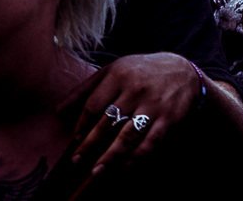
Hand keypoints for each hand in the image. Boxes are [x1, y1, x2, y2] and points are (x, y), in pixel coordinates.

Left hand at [61, 53, 205, 173]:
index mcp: (119, 75)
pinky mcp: (169, 118)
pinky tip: (125, 166)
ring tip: (97, 171)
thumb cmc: (142, 72)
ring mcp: (153, 105)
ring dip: (110, 157)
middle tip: (77, 162)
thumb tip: (57, 110)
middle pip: (107, 124)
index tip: (76, 140)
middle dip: (90, 146)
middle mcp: (136, 89)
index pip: (93, 105)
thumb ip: (86, 88)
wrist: (184, 71)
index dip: (82, 125)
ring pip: (127, 136)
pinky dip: (136, 157)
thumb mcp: (114, 70)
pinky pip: (150, 142)